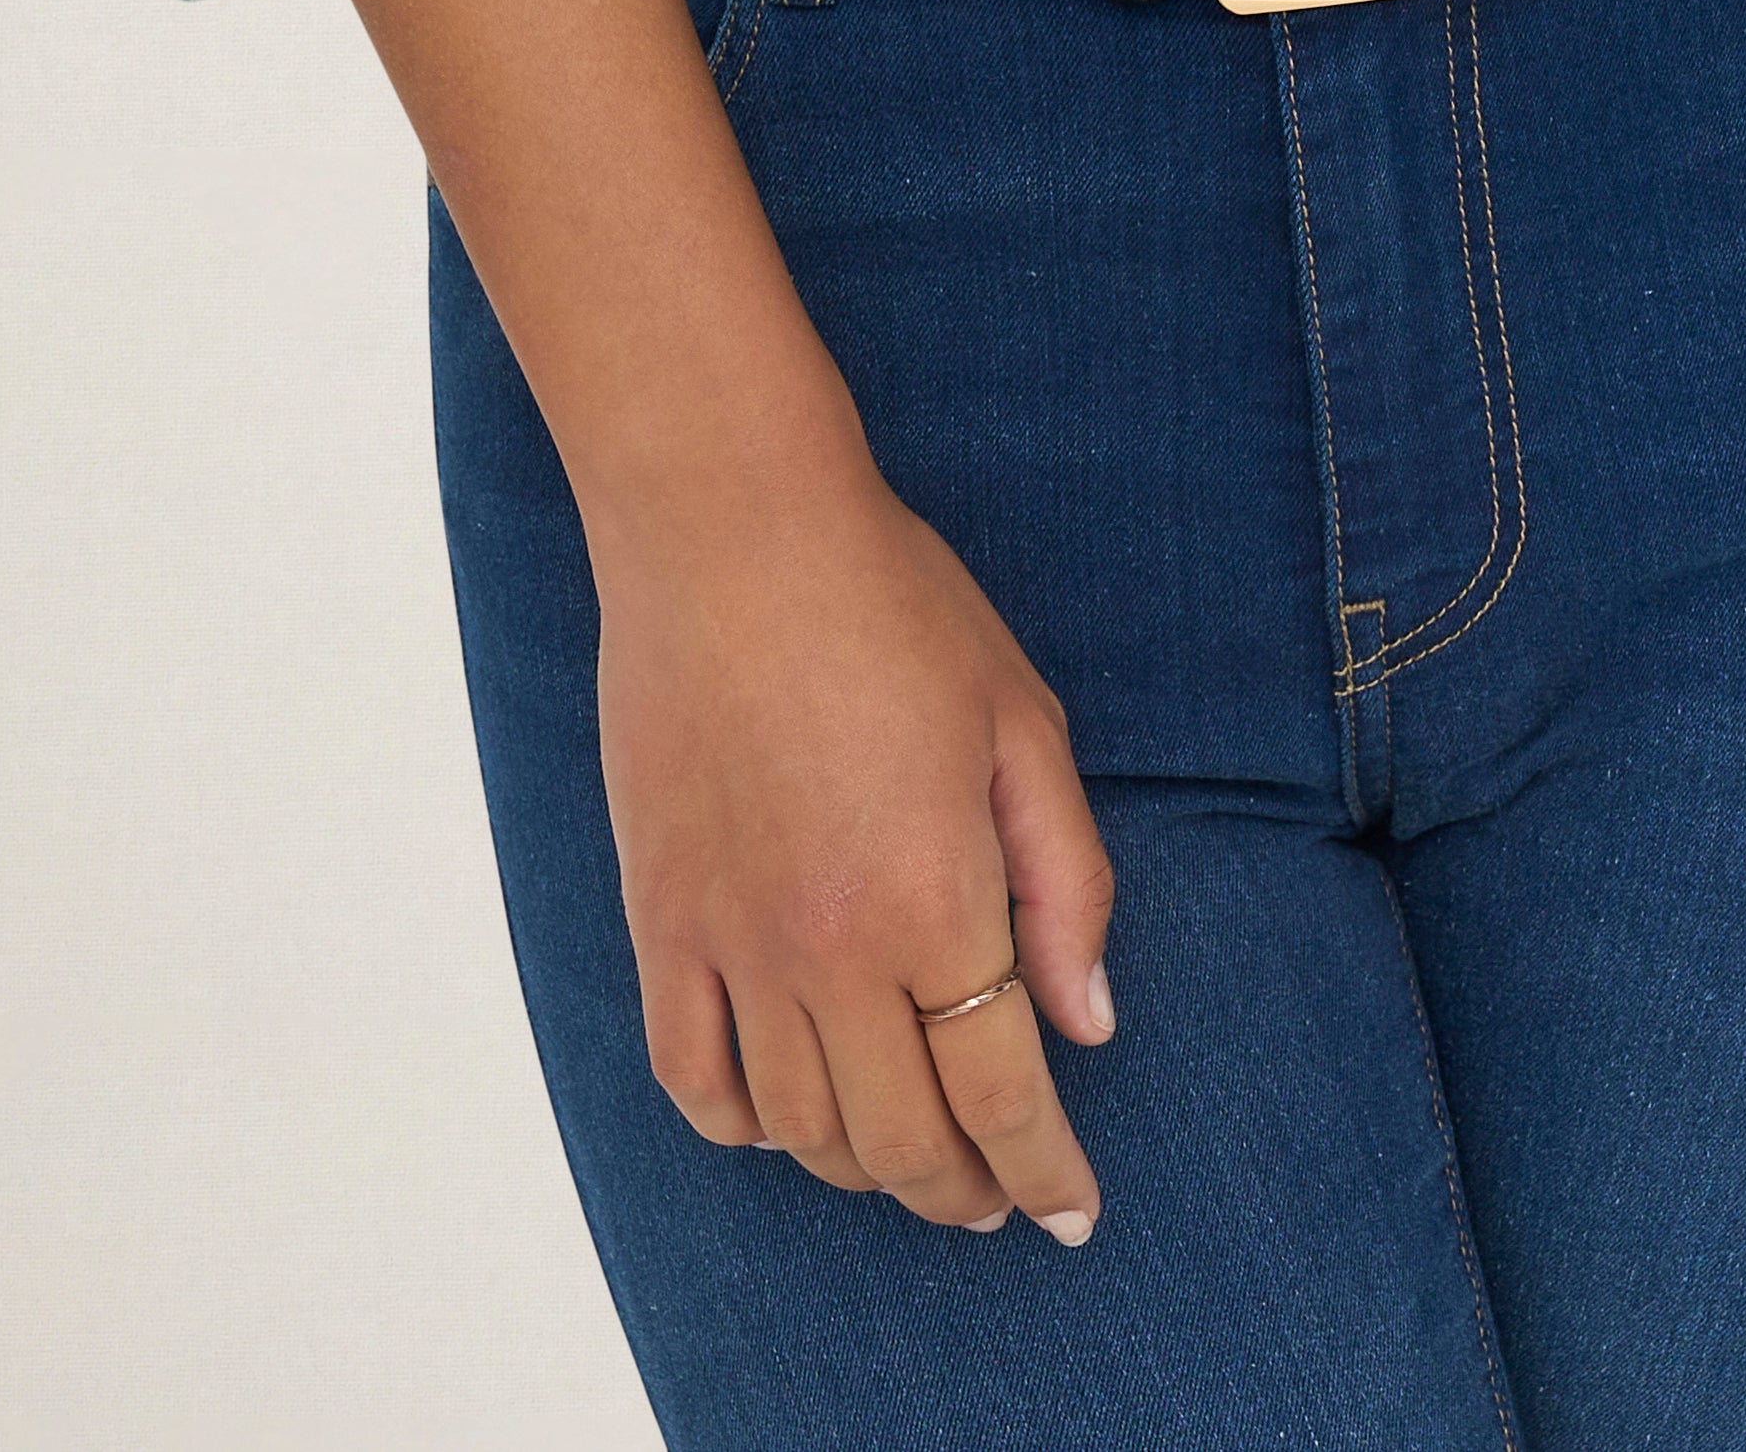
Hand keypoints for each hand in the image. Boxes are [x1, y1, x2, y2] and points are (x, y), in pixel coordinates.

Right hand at [595, 438, 1118, 1239]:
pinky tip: (786, 1118)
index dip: (1044, 1170)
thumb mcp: (1021, 723)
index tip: (1072, 1212)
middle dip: (964, 1190)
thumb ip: (1065, 883)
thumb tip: (1088, 1022)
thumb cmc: (893, 607)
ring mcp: (733, 944)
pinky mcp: (657, 921)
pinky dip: (742, 1126)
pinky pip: (691, 1077)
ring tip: (909, 1158)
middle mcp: (830, 951)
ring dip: (864, 1169)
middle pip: (902, 1140)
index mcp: (935, 902)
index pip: (1001, 1096)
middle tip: (999, 1196)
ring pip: (800, 1130)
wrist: (732, 532)